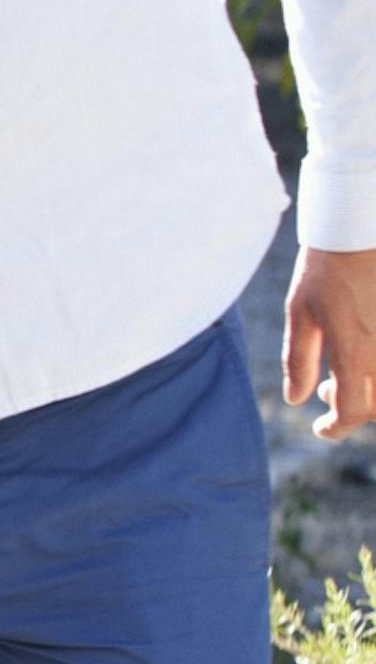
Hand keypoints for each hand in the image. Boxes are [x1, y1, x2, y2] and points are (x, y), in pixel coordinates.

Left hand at [287, 244, 375, 439]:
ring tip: (342, 375)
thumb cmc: (324, 271)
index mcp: (355, 353)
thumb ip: (299, 360)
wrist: (360, 235)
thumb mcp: (300, 314)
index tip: (321, 428)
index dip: (336, 428)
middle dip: (351, 409)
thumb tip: (296, 399)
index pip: (353, 412)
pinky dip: (375, 372)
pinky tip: (360, 357)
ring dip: (368, 393)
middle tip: (325, 393)